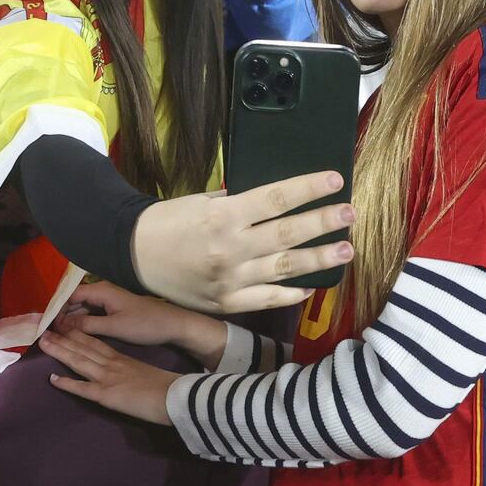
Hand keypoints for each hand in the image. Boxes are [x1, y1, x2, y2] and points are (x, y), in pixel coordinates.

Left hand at [40, 328, 174, 424]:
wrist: (172, 394)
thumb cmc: (162, 383)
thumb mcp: (142, 370)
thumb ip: (129, 369)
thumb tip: (122, 372)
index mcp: (119, 358)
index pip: (94, 342)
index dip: (76, 334)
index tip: (62, 327)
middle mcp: (110, 364)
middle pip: (82, 347)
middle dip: (62, 338)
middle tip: (44, 330)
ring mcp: (107, 378)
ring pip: (79, 361)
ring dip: (60, 352)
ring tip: (44, 343)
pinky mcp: (106, 395)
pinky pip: (82, 388)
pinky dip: (66, 383)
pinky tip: (52, 379)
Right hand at [56, 282, 228, 367]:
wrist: (171, 325)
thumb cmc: (143, 324)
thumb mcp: (113, 327)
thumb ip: (86, 324)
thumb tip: (61, 325)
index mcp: (102, 290)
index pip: (70, 295)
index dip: (56, 308)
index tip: (43, 323)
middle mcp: (103, 291)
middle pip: (75, 300)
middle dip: (61, 314)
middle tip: (46, 332)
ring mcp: (109, 299)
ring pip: (83, 307)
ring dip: (70, 318)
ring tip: (55, 334)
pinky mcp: (113, 309)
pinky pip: (91, 312)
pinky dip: (81, 321)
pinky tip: (73, 332)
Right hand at [132, 170, 354, 312]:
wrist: (134, 254)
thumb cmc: (171, 220)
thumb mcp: (203, 200)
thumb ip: (240, 204)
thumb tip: (277, 201)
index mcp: (224, 215)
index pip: (277, 199)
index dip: (309, 189)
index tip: (336, 180)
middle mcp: (231, 248)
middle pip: (288, 233)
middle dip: (323, 222)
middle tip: (350, 214)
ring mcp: (231, 280)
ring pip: (285, 268)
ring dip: (319, 259)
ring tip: (346, 249)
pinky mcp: (227, 304)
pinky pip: (268, 299)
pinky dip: (291, 293)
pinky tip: (312, 286)